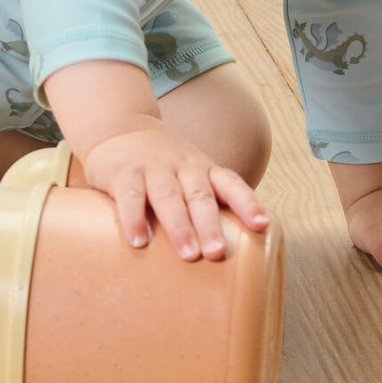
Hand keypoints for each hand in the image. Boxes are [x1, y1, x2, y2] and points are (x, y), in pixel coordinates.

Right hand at [79, 120, 269, 261]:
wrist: (120, 127)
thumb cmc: (164, 166)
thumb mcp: (190, 175)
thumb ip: (206, 205)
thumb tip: (232, 256)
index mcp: (204, 169)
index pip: (231, 183)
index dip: (247, 203)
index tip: (261, 225)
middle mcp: (182, 166)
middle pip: (200, 195)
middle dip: (210, 224)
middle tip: (217, 253)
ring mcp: (153, 167)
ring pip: (168, 196)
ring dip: (179, 226)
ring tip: (188, 254)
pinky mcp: (123, 172)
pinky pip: (130, 195)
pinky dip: (134, 218)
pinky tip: (138, 242)